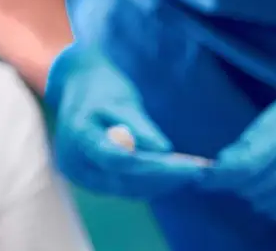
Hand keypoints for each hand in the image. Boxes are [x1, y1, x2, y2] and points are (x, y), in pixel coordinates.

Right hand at [47, 43, 212, 200]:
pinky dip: (148, 181)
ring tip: (193, 170)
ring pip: (128, 188)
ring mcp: (82, 176)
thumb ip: (139, 126)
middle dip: (164, 177)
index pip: (118, 160)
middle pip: (125, 180)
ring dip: (160, 182)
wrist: (77, 86)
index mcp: (79, 137)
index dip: (155, 166)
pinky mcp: (93, 181)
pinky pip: (125, 187)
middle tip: (199, 169)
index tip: (190, 165)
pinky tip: (171, 173)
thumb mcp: (120, 99)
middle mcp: (76, 164)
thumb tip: (164, 150)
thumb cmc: (101, 87)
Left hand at [207, 77, 275, 220]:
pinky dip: (271, 201)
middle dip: (234, 182)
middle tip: (229, 168)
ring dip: (252, 193)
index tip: (200, 176)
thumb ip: (251, 141)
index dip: (219, 175)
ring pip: (268, 204)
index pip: (247, 167)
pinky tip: (272, 183)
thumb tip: (221, 163)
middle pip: (254, 188)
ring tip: (254, 173)